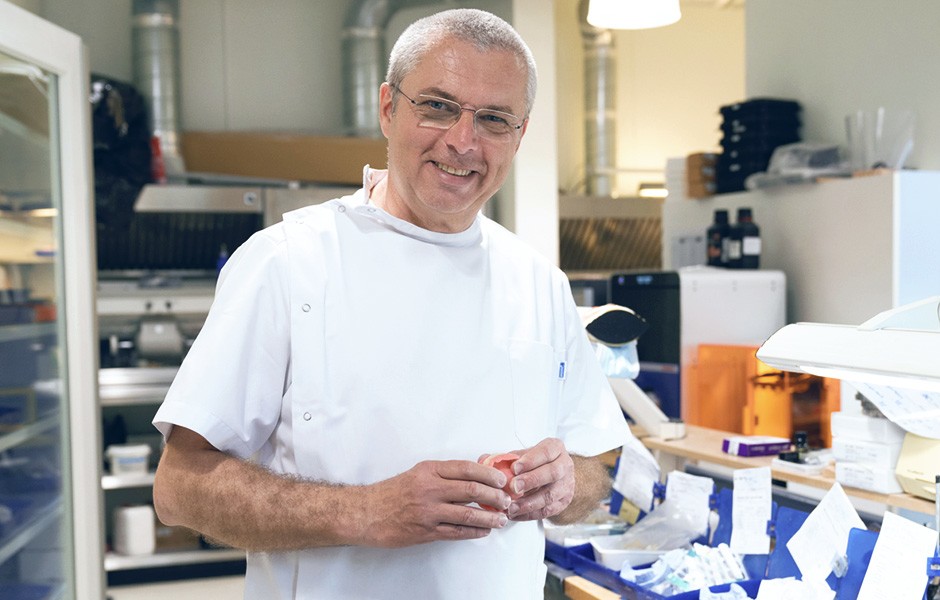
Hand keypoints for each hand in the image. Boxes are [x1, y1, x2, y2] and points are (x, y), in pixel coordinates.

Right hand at [361, 459, 511, 547]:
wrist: (366, 512)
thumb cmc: (393, 492)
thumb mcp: (418, 473)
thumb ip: (443, 474)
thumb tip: (475, 476)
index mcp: (429, 470)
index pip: (466, 468)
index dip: (488, 474)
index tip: (501, 480)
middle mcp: (430, 488)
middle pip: (471, 490)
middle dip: (494, 496)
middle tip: (507, 500)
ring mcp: (428, 511)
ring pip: (467, 514)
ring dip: (489, 517)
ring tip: (501, 519)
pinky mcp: (425, 531)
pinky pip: (456, 532)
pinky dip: (474, 532)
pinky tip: (484, 531)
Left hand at [502, 438, 575, 521]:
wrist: (559, 476)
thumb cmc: (538, 462)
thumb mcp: (525, 454)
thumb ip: (507, 457)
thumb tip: (484, 460)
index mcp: (555, 448)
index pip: (546, 452)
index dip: (531, 460)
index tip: (515, 468)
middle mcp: (565, 465)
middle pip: (552, 473)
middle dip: (531, 481)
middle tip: (513, 487)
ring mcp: (567, 485)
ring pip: (550, 495)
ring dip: (529, 503)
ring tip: (511, 507)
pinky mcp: (563, 502)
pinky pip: (547, 511)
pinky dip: (530, 514)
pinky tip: (516, 514)